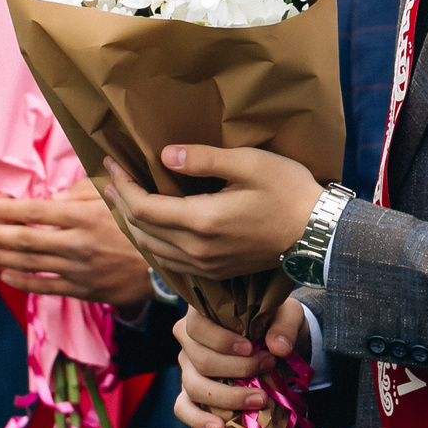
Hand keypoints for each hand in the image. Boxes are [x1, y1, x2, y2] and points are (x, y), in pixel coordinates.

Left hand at [0, 179, 153, 307]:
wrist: (167, 264)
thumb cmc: (139, 222)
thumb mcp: (116, 196)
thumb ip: (82, 193)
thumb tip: (50, 198)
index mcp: (85, 216)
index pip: (36, 212)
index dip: (6, 210)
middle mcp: (78, 243)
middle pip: (25, 239)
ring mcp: (79, 269)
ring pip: (30, 263)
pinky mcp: (84, 290)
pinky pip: (45, 286)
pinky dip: (20, 280)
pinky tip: (1, 273)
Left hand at [99, 147, 324, 281]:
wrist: (318, 235)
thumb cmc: (288, 192)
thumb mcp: (249, 163)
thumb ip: (204, 159)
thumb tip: (164, 156)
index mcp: (202, 222)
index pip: (144, 208)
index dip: (123, 186)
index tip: (112, 164)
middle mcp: (197, 250)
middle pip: (141, 231)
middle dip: (120, 205)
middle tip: (109, 180)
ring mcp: (206, 265)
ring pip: (152, 250)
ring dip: (133, 225)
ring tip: (122, 202)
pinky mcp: (215, 271)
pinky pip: (169, 260)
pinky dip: (151, 241)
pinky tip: (152, 227)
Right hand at [170, 298, 303, 427]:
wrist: (276, 345)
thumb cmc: (274, 324)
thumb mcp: (286, 315)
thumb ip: (285, 326)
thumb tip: (279, 348)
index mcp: (203, 313)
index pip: (197, 326)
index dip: (221, 340)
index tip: (250, 348)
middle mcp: (189, 340)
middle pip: (200, 360)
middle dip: (236, 369)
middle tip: (268, 367)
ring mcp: (187, 368)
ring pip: (194, 386)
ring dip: (228, 397)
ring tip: (259, 399)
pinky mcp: (191, 392)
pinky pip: (183, 408)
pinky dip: (199, 420)